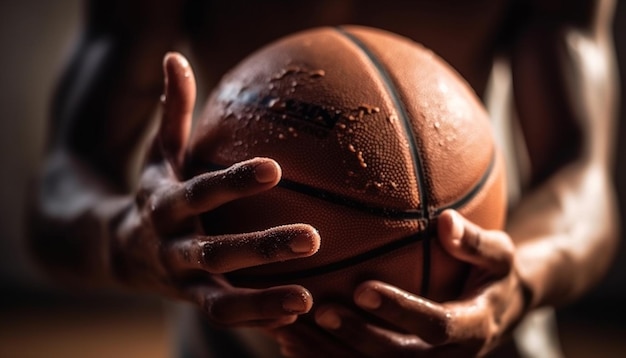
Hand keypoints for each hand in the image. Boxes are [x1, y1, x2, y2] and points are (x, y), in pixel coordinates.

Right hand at [113, 52, 320, 328]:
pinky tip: (296, 318)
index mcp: (165, 206)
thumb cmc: (153, 192)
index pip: (201, 192)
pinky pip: (225, 317)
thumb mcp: (159, 154)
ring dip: (262, 300)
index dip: (234, 182)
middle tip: (313, 237)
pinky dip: (256, 321)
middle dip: (262, 246)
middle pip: (217, 250)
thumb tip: (175, 57)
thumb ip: (172, 111)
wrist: (114, 250)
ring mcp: (183, 281)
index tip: (275, 169)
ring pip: (220, 299)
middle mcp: (173, 247)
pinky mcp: (194, 303)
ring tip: (308, 298)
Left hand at [274, 210, 525, 356]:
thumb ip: (475, 242)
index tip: (362, 288)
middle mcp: (447, 357)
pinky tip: (291, 341)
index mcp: (472, 327)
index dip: (398, 310)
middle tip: (319, 312)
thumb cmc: (494, 273)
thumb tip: (446, 221)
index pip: (433, 326)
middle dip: (357, 337)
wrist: (499, 310)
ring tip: (290, 330)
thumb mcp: (500, 254)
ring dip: (331, 354)